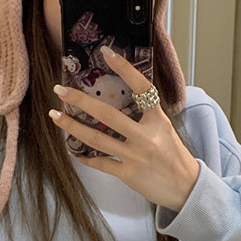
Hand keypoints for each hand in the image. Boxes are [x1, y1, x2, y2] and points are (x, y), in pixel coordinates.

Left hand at [48, 48, 199, 212]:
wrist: (186, 188)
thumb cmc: (174, 156)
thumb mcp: (165, 129)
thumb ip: (146, 115)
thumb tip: (123, 97)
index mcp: (158, 119)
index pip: (141, 87)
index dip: (124, 69)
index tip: (106, 53)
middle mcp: (145, 136)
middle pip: (107, 115)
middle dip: (80, 101)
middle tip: (60, 90)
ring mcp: (135, 155)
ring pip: (96, 139)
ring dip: (72, 126)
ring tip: (55, 116)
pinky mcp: (127, 173)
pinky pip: (100, 162)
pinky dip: (84, 156)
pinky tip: (72, 149)